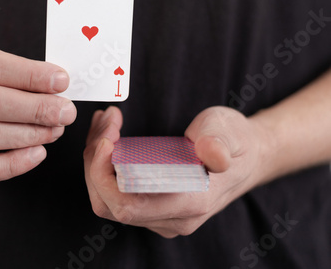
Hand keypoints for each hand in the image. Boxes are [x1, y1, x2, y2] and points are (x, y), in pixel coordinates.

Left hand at [83, 106, 270, 237]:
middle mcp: (171, 217)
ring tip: (105, 122)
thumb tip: (211, 153)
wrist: (245, 157)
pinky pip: (114, 191)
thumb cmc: (236, 144)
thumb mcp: (230, 131)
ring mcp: (159, 215)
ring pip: (106, 198)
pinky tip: (108, 134)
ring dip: (96, 160)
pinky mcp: (151, 204)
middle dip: (95, 161)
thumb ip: (220, 141)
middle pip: (108, 203)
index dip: (105, 175)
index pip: (128, 206)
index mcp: (189, 203)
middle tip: (106, 123)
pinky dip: (104, 163)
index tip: (107, 138)